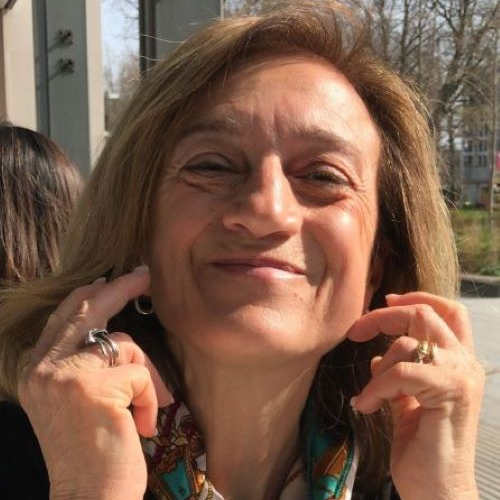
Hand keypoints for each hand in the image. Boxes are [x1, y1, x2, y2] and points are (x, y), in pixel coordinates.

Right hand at [18, 267, 171, 499]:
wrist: (86, 498)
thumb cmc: (89, 450)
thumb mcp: (75, 400)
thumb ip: (82, 364)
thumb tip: (109, 330)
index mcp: (35, 369)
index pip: (63, 317)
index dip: (89, 295)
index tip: (109, 280)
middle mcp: (44, 368)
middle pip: (88, 311)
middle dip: (120, 287)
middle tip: (144, 273)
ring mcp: (66, 376)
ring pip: (125, 345)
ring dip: (146, 375)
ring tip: (147, 407)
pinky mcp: (96, 389)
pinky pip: (141, 374)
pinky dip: (151, 397)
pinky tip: (143, 424)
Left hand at [347, 292, 484, 499]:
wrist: (438, 491)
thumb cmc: (423, 449)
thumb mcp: (407, 404)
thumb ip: (399, 378)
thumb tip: (377, 357)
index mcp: (457, 362)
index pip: (447, 311)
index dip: (416, 298)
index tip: (386, 301)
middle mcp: (465, 364)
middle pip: (426, 314)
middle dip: (385, 317)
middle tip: (356, 332)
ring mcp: (461, 376)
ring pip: (408, 343)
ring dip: (377, 370)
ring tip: (367, 397)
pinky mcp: (450, 392)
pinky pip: (401, 373)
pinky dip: (377, 387)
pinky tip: (365, 406)